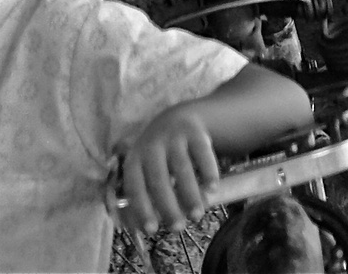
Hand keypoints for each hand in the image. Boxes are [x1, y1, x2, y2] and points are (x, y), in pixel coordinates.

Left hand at [118, 102, 220, 232]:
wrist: (180, 117)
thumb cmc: (159, 154)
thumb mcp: (145, 166)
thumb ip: (144, 192)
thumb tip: (142, 228)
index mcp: (135, 158)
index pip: (135, 186)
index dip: (142, 208)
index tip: (152, 230)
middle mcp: (152, 145)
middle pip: (159, 180)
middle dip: (168, 207)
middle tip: (178, 228)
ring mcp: (174, 137)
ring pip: (182, 169)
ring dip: (190, 195)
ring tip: (197, 215)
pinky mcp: (195, 132)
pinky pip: (203, 154)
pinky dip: (208, 172)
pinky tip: (212, 189)